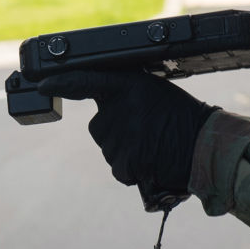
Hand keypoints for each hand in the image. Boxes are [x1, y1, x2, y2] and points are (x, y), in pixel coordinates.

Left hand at [35, 70, 215, 194]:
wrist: (206, 147)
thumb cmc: (183, 117)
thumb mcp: (153, 92)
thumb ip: (125, 95)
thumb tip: (103, 104)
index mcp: (127, 86)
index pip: (84, 81)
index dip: (61, 83)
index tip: (43, 85)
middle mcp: (118, 111)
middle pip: (100, 126)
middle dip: (117, 130)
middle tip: (147, 131)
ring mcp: (118, 140)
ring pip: (110, 148)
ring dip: (126, 150)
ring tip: (155, 145)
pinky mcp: (123, 165)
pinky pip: (119, 168)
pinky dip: (133, 168)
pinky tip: (153, 160)